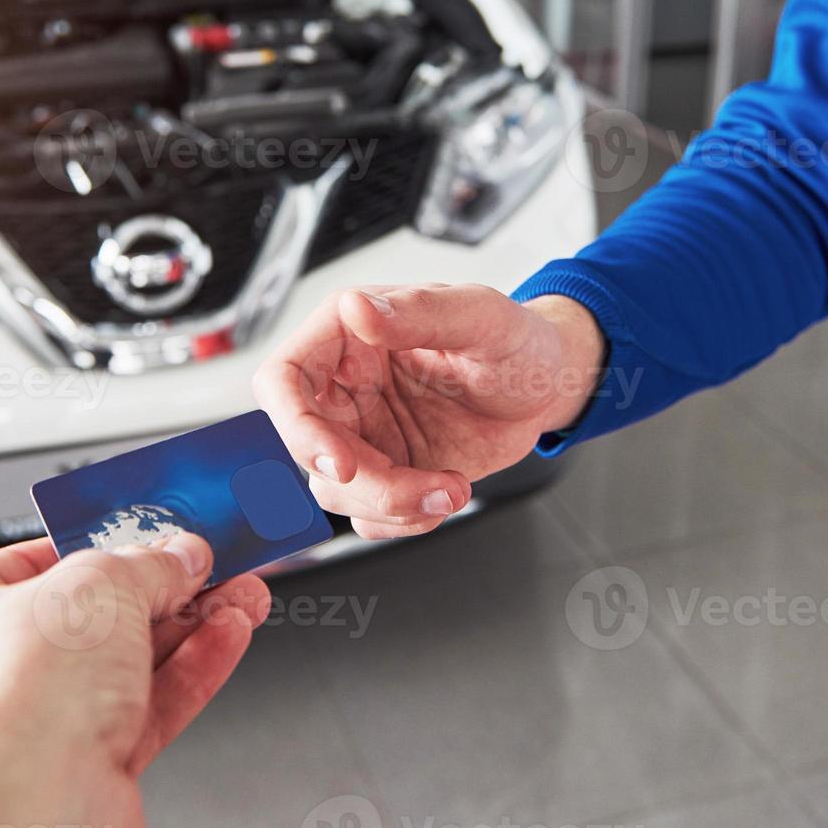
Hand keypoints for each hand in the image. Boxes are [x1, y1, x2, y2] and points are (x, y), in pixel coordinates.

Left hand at [0, 535, 268, 827]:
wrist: (22, 814)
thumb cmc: (6, 700)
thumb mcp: (93, 585)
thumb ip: (146, 564)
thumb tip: (178, 555)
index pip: (30, 556)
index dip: (98, 539)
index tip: (150, 525)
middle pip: (90, 612)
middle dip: (162, 585)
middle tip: (212, 558)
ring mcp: (35, 724)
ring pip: (126, 661)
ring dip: (191, 624)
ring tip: (241, 591)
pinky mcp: (84, 769)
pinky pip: (147, 707)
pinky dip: (192, 670)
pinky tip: (228, 635)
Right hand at [254, 285, 604, 538]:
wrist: (546, 388)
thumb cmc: (515, 339)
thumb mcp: (480, 317)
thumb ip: (417, 312)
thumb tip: (355, 307)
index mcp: (347, 335)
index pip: (282, 379)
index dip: (294, 427)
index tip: (340, 463)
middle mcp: (343, 386)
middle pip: (307, 448)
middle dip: (363, 482)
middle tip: (420, 487)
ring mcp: (361, 434)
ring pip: (335, 491)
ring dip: (393, 504)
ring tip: (453, 487)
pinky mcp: (383, 472)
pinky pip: (366, 514)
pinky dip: (404, 519)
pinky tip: (444, 494)